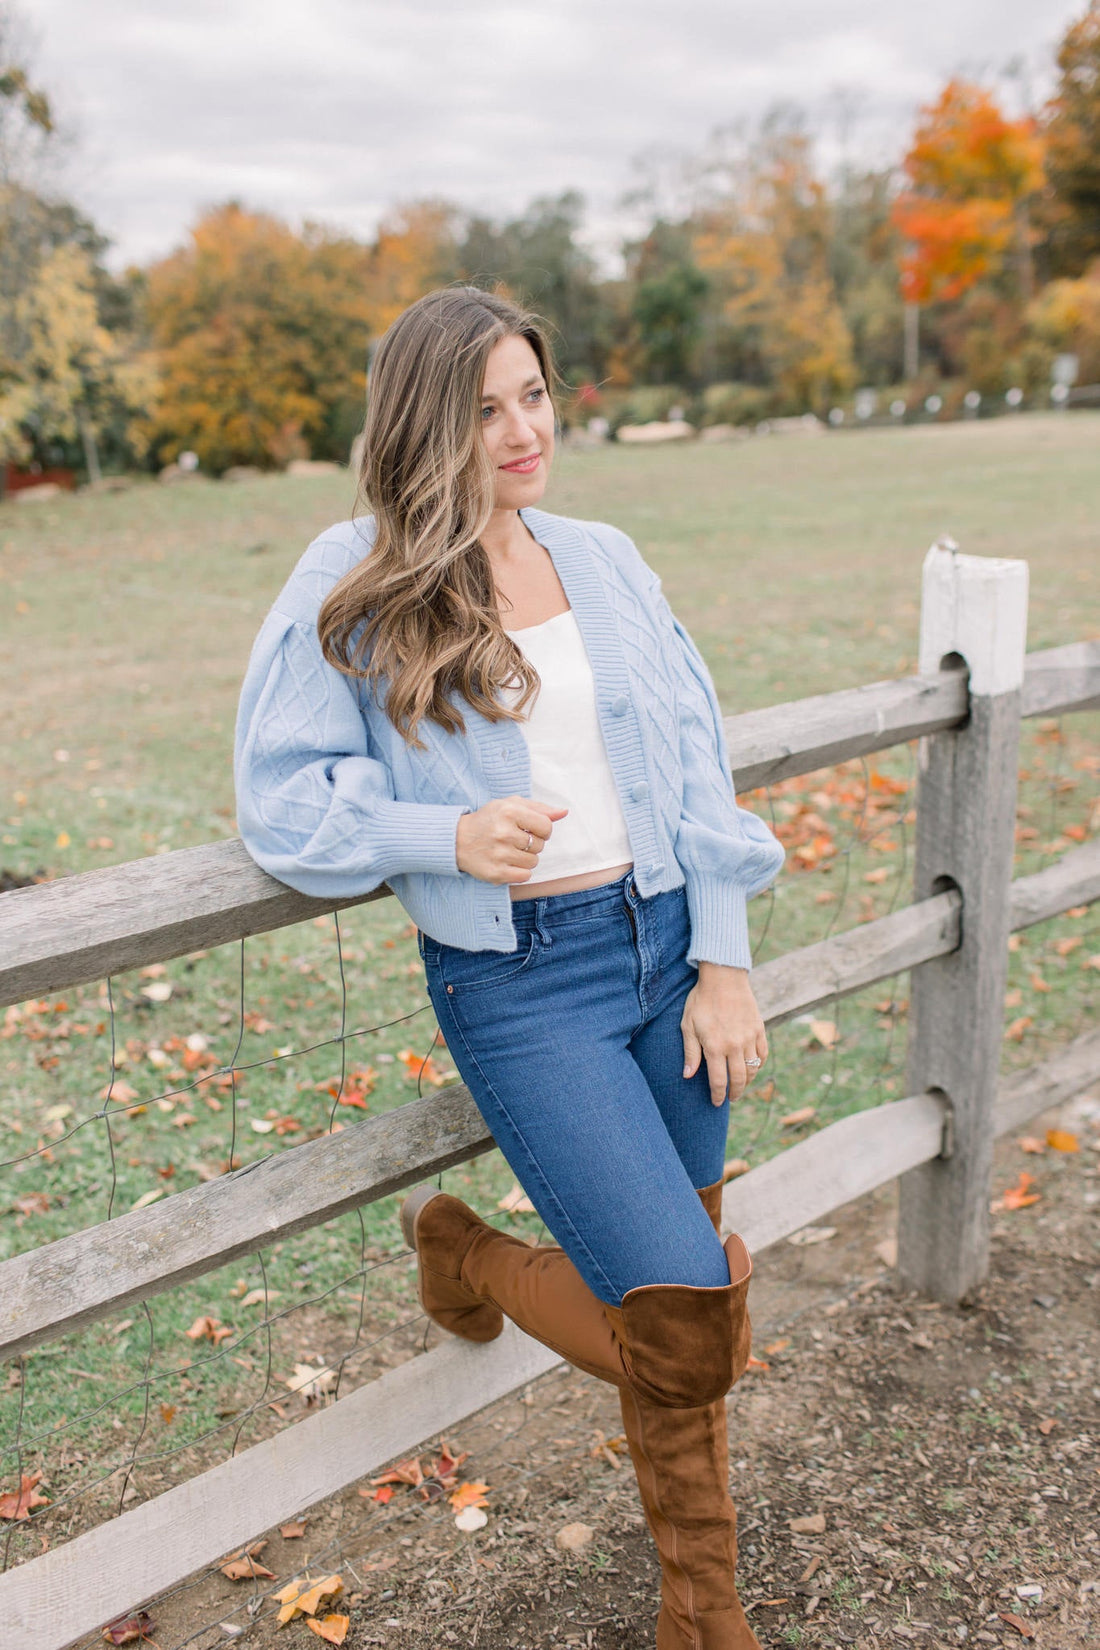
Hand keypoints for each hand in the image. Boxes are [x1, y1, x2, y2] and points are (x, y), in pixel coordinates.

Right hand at [455, 795, 567, 884]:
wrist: (456, 840)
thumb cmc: (488, 820)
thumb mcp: (510, 805)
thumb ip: (539, 808)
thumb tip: (564, 812)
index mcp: (509, 811)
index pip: (546, 826)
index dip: (542, 830)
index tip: (529, 829)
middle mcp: (504, 832)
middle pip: (540, 845)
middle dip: (532, 844)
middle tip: (513, 840)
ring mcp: (499, 854)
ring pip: (534, 862)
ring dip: (525, 858)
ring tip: (509, 851)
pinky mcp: (496, 873)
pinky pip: (525, 876)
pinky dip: (520, 872)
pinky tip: (507, 863)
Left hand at [681, 964, 767, 1106]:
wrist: (723, 977)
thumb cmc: (701, 1001)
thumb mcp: (688, 1026)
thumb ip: (690, 1052)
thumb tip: (688, 1076)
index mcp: (715, 1046)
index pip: (719, 1081)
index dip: (718, 1095)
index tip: (717, 1103)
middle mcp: (735, 1045)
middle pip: (739, 1079)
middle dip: (735, 1093)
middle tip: (731, 1098)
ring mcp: (749, 1038)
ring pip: (753, 1068)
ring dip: (748, 1081)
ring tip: (741, 1085)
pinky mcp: (759, 1029)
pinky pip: (762, 1054)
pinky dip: (759, 1064)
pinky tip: (753, 1067)